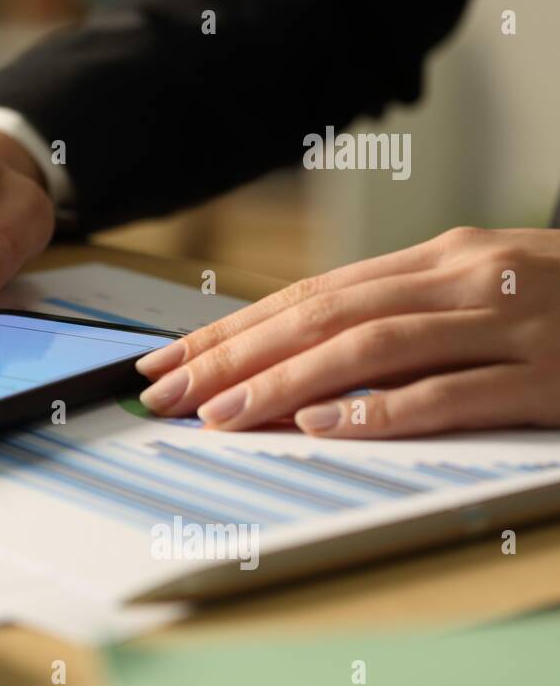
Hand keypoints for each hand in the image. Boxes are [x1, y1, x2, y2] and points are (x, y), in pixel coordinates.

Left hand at [135, 227, 559, 437]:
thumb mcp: (477, 291)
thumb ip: (398, 312)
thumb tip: (294, 355)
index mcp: (439, 259)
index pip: (309, 295)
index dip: (231, 328)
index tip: (165, 360)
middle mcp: (465, 279)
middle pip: (323, 315)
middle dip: (234, 355)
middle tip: (165, 391)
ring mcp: (509, 326)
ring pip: (373, 348)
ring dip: (286, 381)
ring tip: (220, 413)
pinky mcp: (549, 380)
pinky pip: (451, 396)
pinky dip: (381, 413)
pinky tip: (322, 426)